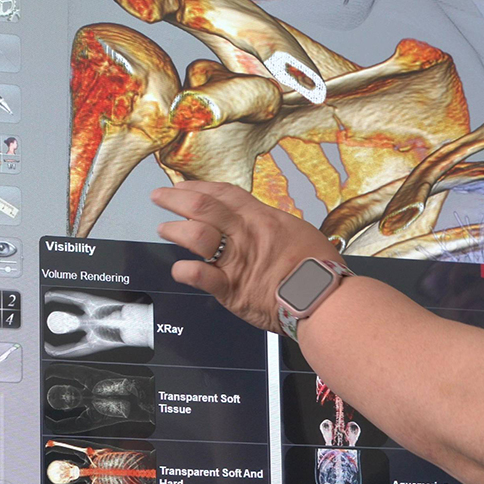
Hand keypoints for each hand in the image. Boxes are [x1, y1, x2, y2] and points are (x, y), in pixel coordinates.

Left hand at [152, 181, 343, 333]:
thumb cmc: (320, 269)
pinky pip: (199, 275)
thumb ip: (276, 229)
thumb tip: (267, 228)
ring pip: (195, 235)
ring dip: (174, 229)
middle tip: (160, 196)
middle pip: (203, 207)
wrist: (323, 297)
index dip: (200, 187)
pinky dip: (184, 271)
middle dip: (175, 198)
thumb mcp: (300, 234)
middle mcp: (246, 235)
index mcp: (263, 219)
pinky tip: (179, 269)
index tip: (185, 186)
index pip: (225, 195)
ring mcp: (236, 261)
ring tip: (164, 228)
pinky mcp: (231, 289)